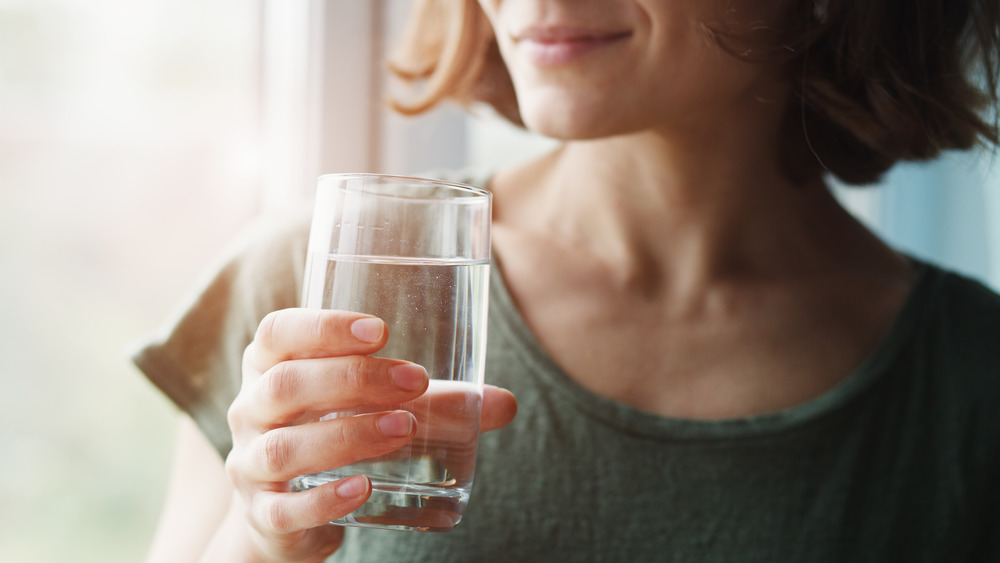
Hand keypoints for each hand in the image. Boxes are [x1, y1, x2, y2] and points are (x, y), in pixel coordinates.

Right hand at [223, 308, 516, 561]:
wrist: (286, 515)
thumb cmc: (333, 435)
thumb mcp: (374, 409)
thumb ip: (435, 403)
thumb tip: (505, 403)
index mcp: (270, 368)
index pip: (278, 333)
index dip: (322, 326)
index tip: (381, 330)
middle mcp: (250, 411)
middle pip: (284, 385)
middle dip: (351, 379)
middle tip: (413, 381)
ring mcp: (251, 466)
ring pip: (284, 447)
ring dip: (347, 435)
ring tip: (403, 429)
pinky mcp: (264, 516)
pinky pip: (285, 509)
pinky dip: (324, 500)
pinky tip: (364, 488)